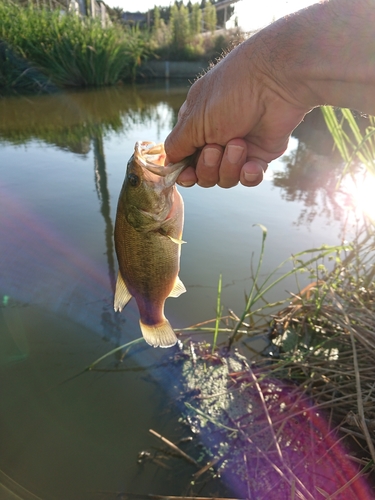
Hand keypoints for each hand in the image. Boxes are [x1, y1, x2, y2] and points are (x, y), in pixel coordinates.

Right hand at [164, 21, 314, 187]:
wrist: (276, 81)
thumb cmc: (230, 93)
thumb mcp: (194, 119)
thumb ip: (177, 145)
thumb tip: (168, 163)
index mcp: (196, 126)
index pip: (184, 160)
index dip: (185, 173)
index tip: (187, 175)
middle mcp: (216, 138)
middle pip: (204, 175)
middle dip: (208, 167)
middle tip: (215, 147)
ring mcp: (239, 148)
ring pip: (226, 179)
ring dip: (230, 166)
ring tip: (239, 144)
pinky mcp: (261, 154)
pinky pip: (250, 178)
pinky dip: (249, 175)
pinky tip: (252, 165)